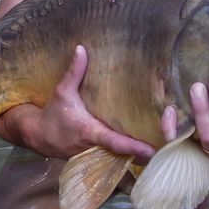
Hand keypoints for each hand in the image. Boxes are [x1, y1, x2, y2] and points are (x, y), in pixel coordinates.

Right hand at [0, 45, 156, 161]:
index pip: (115, 142)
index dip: (133, 146)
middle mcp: (95, 148)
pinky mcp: (96, 159)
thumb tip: (81, 48)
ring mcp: (96, 156)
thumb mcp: (62, 91)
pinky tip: (147, 152)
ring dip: (139, 158)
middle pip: (124, 155)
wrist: (38, 136)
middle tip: (169, 152)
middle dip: (144, 155)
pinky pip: (116, 159)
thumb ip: (75, 72)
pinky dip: (130, 157)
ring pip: (121, 160)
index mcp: (90, 132)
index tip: (152, 149)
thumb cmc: (53, 114)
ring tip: (165, 153)